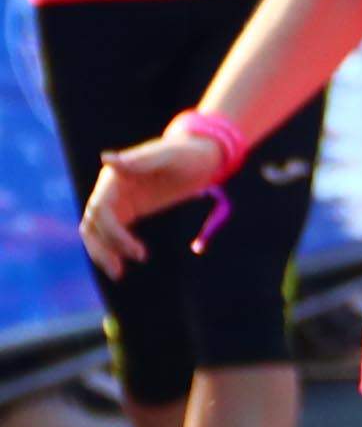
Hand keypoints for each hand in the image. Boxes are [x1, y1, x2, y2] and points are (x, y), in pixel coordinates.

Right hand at [81, 129, 228, 274]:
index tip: (138, 253)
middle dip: (102, 248)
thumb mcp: (169, 156)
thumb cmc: (188, 153)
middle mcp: (111, 188)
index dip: (113, 233)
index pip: (101, 209)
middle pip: (93, 223)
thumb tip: (105, 159)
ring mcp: (119, 200)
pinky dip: (115, 247)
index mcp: (115, 176)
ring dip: (103, 252)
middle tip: (119, 272)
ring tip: (119, 274)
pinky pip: (113, 231)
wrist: (203, 155)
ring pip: (98, 230)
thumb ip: (138, 161)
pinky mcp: (130, 209)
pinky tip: (126, 262)